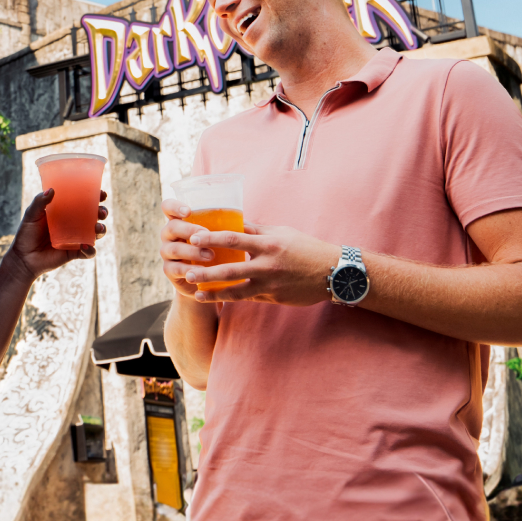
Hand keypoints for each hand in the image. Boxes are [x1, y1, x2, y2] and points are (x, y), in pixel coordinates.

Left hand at [3, 188, 107, 279]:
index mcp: (66, 212)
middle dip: (102, 212)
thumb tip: (52, 190)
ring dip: (101, 229)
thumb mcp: (31, 214)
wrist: (23, 257)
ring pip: (95, 233)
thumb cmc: (26, 234)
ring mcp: (75, 238)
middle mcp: (74, 224)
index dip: (96, 197)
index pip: (84, 202)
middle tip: (101, 212)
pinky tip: (85, 246)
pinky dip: (90, 250)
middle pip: (94, 216)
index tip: (102, 194)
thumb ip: (39, 202)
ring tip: (97, 228)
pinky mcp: (74, 253)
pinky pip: (88, 252)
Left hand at [159, 198, 338, 305]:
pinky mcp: (275, 298)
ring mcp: (271, 284)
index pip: (234, 238)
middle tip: (187, 272)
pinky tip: (218, 299)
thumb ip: (256, 230)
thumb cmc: (306, 248)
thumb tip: (233, 221)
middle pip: (231, 269)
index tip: (193, 237)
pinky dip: (232, 299)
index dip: (212, 237)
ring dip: (215, 292)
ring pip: (237, 291)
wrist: (334, 272)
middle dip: (206, 272)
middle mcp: (268, 265)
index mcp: (269, 244)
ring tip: (196, 292)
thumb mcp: (281, 233)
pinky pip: (249, 298)